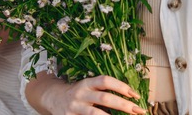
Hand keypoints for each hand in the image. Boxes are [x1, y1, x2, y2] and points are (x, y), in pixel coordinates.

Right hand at [29, 74, 145, 114]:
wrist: (52, 98)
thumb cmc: (78, 93)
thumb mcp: (88, 86)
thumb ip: (103, 89)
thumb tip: (130, 95)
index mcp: (87, 82)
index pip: (106, 81)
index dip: (121, 86)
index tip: (136, 95)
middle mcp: (80, 94)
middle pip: (104, 98)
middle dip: (124, 105)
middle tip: (139, 110)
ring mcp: (74, 107)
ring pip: (96, 114)